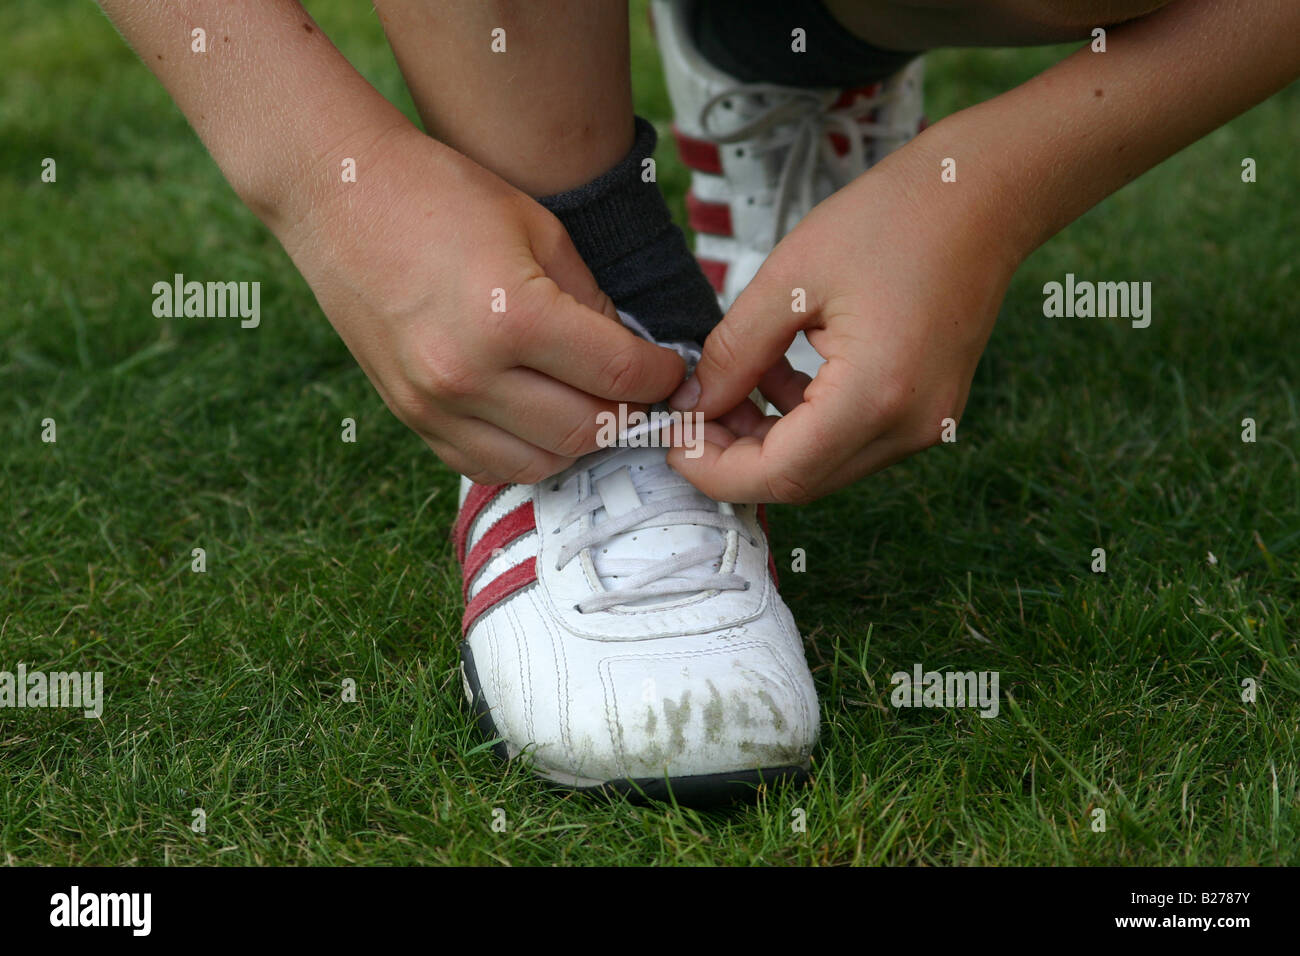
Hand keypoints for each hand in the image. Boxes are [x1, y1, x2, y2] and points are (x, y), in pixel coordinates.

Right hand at [278, 126, 684, 483]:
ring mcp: (434, 405)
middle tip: (640, 390)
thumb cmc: (441, 195)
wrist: (340, 196)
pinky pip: (487, 466)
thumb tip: (631, 357)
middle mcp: (469, 375)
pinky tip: (540, 417)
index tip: (672, 371)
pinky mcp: (410, 418)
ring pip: (541, 463)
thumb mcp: (540, 229)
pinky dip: (527, 453)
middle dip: (628, 413)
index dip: (661, 378)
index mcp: (512, 318)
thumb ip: (593, 303)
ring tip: (591, 403)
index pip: (619, 376)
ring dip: (579, 441)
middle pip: (586, 430)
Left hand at [666, 157, 1018, 502]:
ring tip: (729, 386)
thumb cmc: (894, 217)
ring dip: (768, 439)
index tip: (671, 441)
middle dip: (735, 457)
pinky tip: (779, 374)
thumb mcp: (789, 278)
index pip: (780, 474)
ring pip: (825, 464)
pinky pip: (853, 439)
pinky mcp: (929, 410)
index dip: (714, 469)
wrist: (985, 193)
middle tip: (691, 412)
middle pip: (802, 480)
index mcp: (876, 395)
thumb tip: (695, 403)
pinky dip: (805, 422)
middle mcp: (909, 427)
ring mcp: (927, 424)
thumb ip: (735, 351)